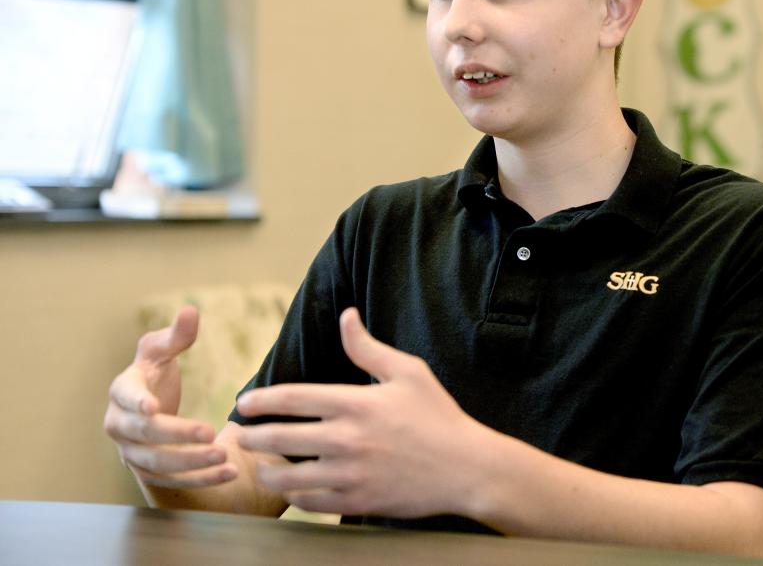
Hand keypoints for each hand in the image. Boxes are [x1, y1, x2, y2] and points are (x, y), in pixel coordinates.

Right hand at [103, 306, 237, 487]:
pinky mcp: (148, 471)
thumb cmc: (153, 371)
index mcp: (122, 390)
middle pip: (146, 434)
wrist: (147, 405)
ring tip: (224, 456)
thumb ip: (177, 335)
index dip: (137, 402)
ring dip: (192, 463)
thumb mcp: (161, 350)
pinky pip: (173, 481)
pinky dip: (200, 479)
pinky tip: (229, 472)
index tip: (153, 408)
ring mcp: (131, 452)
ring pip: (159, 463)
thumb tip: (190, 310)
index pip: (126, 397)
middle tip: (210, 433)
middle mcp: (119, 425)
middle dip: (178, 436)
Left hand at [234, 307, 482, 517]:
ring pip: (289, 476)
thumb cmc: (437, 415)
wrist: (466, 468)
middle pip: (280, 438)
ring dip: (267, 469)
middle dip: (251, 436)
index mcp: (355, 403)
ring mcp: (350, 475)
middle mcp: (347, 440)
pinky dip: (293, 495)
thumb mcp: (408, 371)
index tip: (244, 403)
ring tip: (260, 463)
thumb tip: (347, 315)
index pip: (291, 399)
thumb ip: (368, 347)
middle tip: (238, 435)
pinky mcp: (357, 502)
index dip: (259, 400)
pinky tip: (291, 487)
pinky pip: (310, 503)